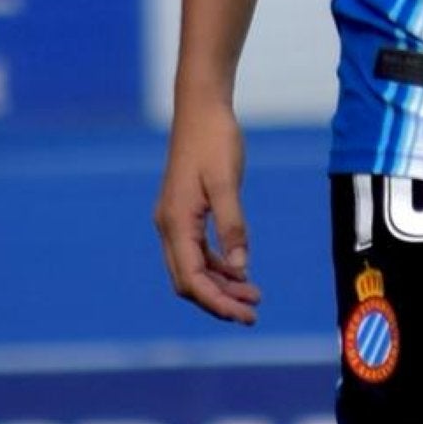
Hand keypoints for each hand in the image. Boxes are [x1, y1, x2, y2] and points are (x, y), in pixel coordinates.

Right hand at [154, 96, 262, 323]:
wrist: (201, 107)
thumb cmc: (215, 139)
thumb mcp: (226, 182)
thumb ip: (233, 225)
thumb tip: (242, 269)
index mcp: (175, 223)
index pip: (192, 279)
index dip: (217, 302)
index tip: (245, 315)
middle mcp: (169, 226)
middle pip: (189, 281)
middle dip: (219, 300)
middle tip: (254, 311)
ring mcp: (175, 220)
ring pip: (193, 268)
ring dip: (221, 285)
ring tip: (253, 295)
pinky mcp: (184, 212)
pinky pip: (197, 250)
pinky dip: (217, 265)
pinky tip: (240, 270)